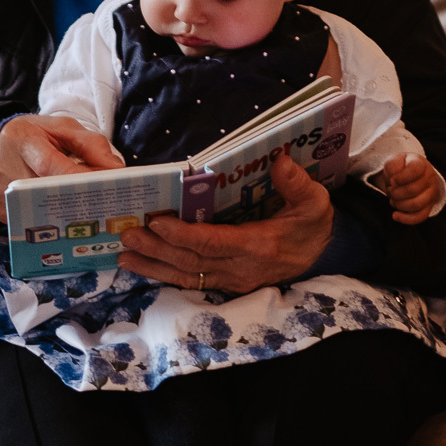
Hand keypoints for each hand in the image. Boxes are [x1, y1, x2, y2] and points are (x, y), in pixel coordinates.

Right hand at [0, 114, 124, 221]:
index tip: (102, 187)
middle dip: (76, 199)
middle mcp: (4, 168)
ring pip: (38, 211)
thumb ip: (92, 145)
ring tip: (86, 211)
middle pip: (46, 192)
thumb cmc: (38, 135)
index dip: (76, 178)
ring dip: (65, 213)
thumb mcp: (65, 128)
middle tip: (103, 206)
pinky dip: (48, 218)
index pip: (50, 164)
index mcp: (22, 140)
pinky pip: (27, 219)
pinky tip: (61, 214)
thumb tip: (117, 170)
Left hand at [117, 154, 332, 293]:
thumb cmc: (312, 225)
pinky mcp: (226, 283)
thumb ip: (298, 183)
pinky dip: (165, 275)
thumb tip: (280, 161)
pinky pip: (192, 281)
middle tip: (128, 235)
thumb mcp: (315, 202)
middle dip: (157, 249)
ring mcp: (232, 280)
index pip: (214, 243)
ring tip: (125, 256)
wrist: (321, 256)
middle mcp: (241, 268)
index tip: (157, 222)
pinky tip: (144, 267)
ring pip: (187, 276)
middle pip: (192, 262)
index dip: (183, 235)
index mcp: (258, 247)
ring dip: (154, 266)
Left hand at [379, 153, 442, 224]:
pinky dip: (405, 219)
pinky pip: (420, 217)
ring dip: (399, 204)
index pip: (414, 171)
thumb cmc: (401, 167)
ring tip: (392, 199)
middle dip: (395, 192)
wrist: (411, 175)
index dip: (400, 177)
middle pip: (412, 190)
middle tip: (390, 190)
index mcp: (421, 165)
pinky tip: (395, 215)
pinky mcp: (428, 207)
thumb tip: (393, 180)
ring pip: (416, 205)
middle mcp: (430, 179)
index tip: (392, 180)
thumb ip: (392, 165)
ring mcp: (431, 194)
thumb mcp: (395, 160)